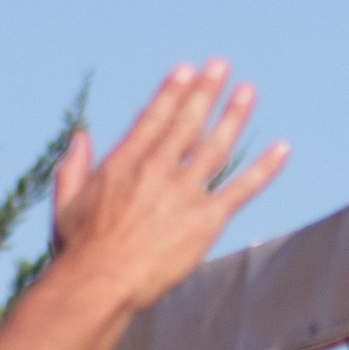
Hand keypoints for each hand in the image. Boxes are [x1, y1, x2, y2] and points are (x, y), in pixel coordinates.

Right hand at [49, 67, 286, 308]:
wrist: (100, 283)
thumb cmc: (79, 251)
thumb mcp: (66, 203)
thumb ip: (74, 168)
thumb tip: (80, 137)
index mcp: (124, 163)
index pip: (154, 118)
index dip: (172, 92)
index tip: (185, 71)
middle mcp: (157, 170)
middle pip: (187, 123)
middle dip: (205, 92)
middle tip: (220, 66)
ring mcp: (184, 193)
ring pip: (216, 147)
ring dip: (234, 116)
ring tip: (248, 91)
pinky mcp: (206, 221)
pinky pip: (242, 189)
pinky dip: (265, 169)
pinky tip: (282, 149)